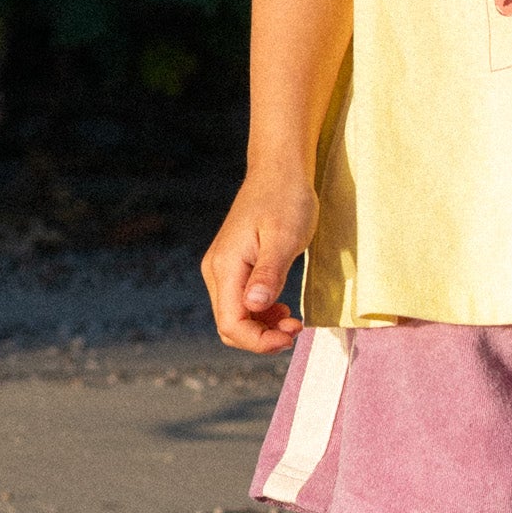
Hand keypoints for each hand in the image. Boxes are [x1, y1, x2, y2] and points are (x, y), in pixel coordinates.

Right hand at [202, 168, 316, 353]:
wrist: (279, 172)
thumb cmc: (286, 199)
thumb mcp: (284, 238)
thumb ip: (269, 274)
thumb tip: (254, 306)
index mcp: (226, 266)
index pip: (231, 323)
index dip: (259, 341)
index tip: (290, 337)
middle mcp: (217, 271)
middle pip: (229, 325)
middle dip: (261, 337)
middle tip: (295, 329)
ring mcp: (223, 269)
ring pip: (235, 317)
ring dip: (262, 328)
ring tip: (292, 320)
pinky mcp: (234, 267)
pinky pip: (241, 303)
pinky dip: (261, 314)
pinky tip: (282, 308)